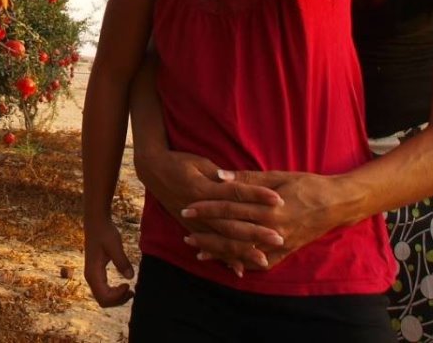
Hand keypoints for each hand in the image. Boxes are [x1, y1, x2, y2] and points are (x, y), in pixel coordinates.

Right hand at [83, 217, 134, 306]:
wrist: (96, 222)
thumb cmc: (105, 232)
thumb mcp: (115, 245)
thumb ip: (122, 261)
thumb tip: (131, 277)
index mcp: (93, 273)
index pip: (104, 297)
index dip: (118, 297)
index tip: (129, 285)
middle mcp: (90, 277)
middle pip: (103, 301)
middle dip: (118, 300)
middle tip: (132, 291)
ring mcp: (92, 276)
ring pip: (103, 297)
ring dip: (117, 298)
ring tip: (130, 290)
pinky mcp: (96, 273)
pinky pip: (104, 290)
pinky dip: (114, 292)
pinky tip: (124, 285)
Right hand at [133, 145, 285, 273]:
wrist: (154, 170)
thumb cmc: (180, 162)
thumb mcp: (201, 163)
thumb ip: (220, 176)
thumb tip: (240, 183)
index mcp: (204, 188)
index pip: (236, 193)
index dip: (257, 195)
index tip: (278, 199)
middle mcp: (199, 209)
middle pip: (231, 222)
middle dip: (256, 231)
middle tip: (279, 237)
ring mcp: (194, 221)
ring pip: (221, 240)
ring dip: (242, 251)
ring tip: (263, 259)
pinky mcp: (190, 228)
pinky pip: (210, 247)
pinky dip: (223, 259)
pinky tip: (238, 269)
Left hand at [181, 169, 346, 268]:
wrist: (337, 203)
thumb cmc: (307, 184)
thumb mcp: (277, 175)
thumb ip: (246, 178)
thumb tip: (219, 177)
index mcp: (268, 207)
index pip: (229, 208)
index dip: (207, 208)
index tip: (187, 208)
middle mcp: (273, 229)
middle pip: (232, 232)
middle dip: (207, 233)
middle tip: (186, 233)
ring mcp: (280, 243)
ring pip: (244, 251)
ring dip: (220, 252)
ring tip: (199, 252)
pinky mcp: (287, 252)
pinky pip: (263, 262)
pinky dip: (244, 264)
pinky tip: (229, 265)